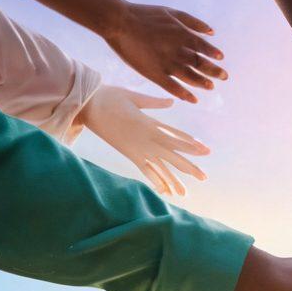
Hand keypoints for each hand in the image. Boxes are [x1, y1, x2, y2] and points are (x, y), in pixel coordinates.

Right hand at [78, 85, 208, 195]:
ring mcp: (137, 149)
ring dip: (173, 181)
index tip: (206, 150)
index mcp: (149, 124)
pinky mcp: (128, 154)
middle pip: (173, 156)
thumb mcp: (134, 97)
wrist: (85, 106)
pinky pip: (145, 170)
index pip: (176, 136)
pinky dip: (155, 180)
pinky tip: (164, 191)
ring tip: (184, 194)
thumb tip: (172, 101)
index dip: (191, 144)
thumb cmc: (109, 96)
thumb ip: (154, 102)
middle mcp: (146, 140)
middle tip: (205, 177)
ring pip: (160, 168)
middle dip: (189, 167)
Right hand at [99, 2, 224, 102]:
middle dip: (215, 72)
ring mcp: (167, 64)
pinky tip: (193, 99)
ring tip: (211, 87)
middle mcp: (179, 52)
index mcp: (183, 36)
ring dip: (202, 83)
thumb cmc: (145, 15)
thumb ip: (193, 22)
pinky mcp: (155, 74)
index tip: (221, 59)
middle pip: (201, 65)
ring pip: (191, 78)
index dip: (214, 55)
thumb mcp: (172, 12)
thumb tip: (212, 33)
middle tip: (224, 77)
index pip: (205, 48)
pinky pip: (174, 88)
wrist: (119, 22)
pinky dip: (185, 94)